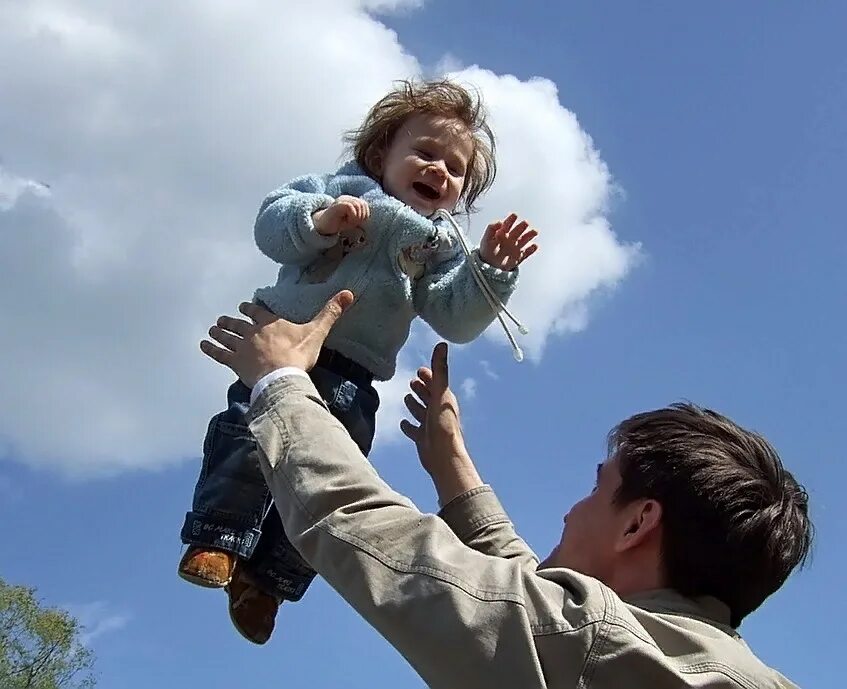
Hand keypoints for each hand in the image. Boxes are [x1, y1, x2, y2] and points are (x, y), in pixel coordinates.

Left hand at [200, 291, 353, 386]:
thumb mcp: (317, 332)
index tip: (245, 306)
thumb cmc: (299, 354)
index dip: (251, 308)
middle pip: (239, 324)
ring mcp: (242, 347)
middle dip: (231, 321)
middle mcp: (253, 332)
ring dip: (219, 332)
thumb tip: (349, 293)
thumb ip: (331, 312)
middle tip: (222, 319)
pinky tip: (203, 345)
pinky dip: (210, 349)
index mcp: (271, 323)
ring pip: (227, 337)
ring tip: (212, 329)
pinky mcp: (235, 362)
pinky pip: (219, 354)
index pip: (259, 312)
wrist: (282, 376)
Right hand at [313, 195, 369, 235]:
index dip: (364, 214)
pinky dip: (352, 217)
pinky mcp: (338, 204)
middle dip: (361, 216)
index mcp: (350, 200)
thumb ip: (360, 216)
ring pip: (358, 205)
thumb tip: (368, 216)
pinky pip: (351, 208)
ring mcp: (341, 200)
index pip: (364, 204)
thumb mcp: (351, 220)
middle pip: (363, 204)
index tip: (357, 222)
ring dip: (356, 218)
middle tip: (353, 223)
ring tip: (349, 223)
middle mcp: (346, 198)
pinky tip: (346, 221)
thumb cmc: (337, 224)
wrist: (321, 226)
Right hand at [400, 343, 482, 504]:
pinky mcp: (422, 439)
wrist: (443, 456)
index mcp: (443, 399)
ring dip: (414, 405)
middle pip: (428, 396)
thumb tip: (442, 345)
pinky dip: (408, 426)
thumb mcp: (440, 393)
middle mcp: (437, 411)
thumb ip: (440, 370)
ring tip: (407, 398)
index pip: (435, 383)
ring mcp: (430, 425)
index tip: (421, 369)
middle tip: (413, 381)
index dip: (428, 376)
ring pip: (420, 412)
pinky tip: (403, 424)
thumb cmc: (443, 424)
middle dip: (421, 388)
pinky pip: (414, 430)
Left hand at [478, 213, 538, 269]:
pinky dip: (531, 249)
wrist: (488, 267)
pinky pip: (527, 253)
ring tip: (535, 232)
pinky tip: (534, 246)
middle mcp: (511, 238)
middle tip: (525, 223)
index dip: (511, 219)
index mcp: (502, 233)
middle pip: (519, 230)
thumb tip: (500, 221)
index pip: (508, 224)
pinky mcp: (519, 257)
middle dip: (522, 226)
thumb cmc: (486, 251)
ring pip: (525, 239)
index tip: (515, 215)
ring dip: (530, 235)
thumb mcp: (486, 239)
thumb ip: (491, 229)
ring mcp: (516, 247)